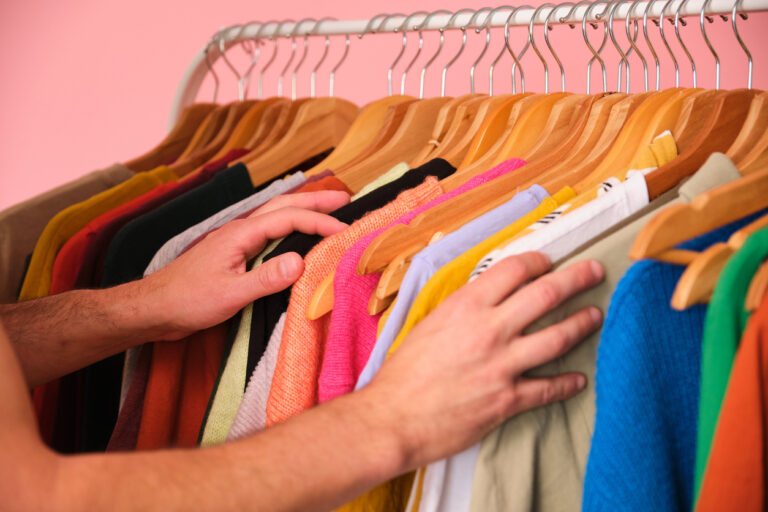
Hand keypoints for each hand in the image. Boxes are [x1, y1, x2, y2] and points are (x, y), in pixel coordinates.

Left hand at [143, 190, 349, 339]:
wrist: (154, 308)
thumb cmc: (187, 300)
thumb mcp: (230, 294)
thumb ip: (266, 279)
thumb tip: (301, 262)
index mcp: (241, 234)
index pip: (288, 218)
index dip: (319, 222)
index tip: (345, 231)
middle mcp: (240, 230)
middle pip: (283, 206)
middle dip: (315, 201)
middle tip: (346, 199)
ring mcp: (237, 241)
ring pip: (276, 216)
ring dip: (303, 210)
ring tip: (328, 211)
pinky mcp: (235, 254)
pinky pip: (269, 233)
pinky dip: (290, 227)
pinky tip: (297, 236)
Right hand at [364, 252, 604, 469]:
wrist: (393, 418)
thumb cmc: (403, 373)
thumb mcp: (429, 325)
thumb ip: (462, 310)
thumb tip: (485, 300)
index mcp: (465, 306)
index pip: (514, 269)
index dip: (538, 261)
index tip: (549, 262)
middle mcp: (489, 329)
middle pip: (547, 293)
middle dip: (578, 278)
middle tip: (595, 272)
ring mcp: (502, 365)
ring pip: (558, 336)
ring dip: (582, 324)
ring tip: (595, 317)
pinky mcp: (508, 400)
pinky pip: (549, 387)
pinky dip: (568, 382)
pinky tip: (579, 379)